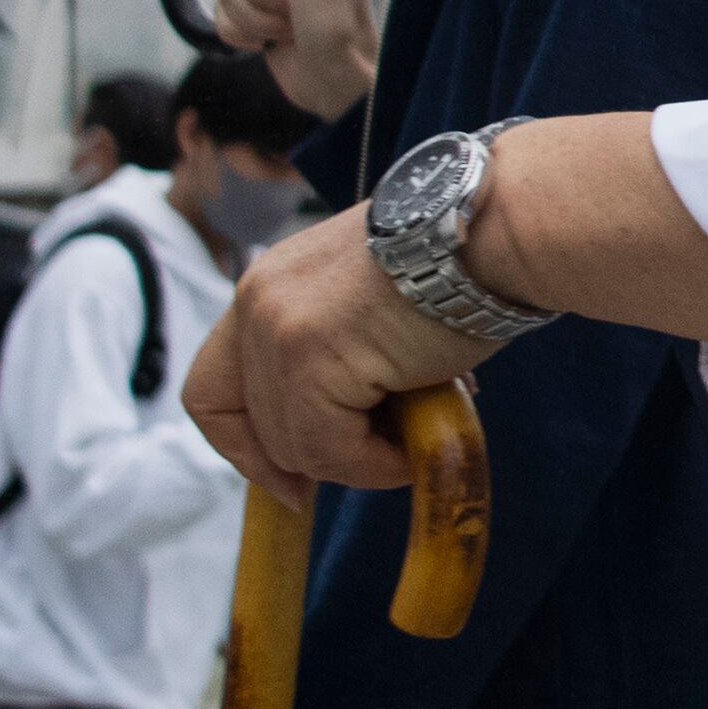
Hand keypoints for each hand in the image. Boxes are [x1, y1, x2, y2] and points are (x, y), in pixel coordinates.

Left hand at [184, 230, 490, 504]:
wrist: (494, 231)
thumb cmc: (460, 265)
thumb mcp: (372, 308)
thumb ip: (340, 356)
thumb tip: (353, 431)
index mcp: (268, 284)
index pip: (212, 389)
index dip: (244, 446)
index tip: (292, 477)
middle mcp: (256, 301)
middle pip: (246, 425)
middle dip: (309, 459)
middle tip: (374, 463)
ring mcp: (277, 329)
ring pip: (292, 445)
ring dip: (358, 461)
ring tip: (419, 436)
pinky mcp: (309, 357)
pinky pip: (328, 449)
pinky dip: (375, 463)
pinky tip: (420, 439)